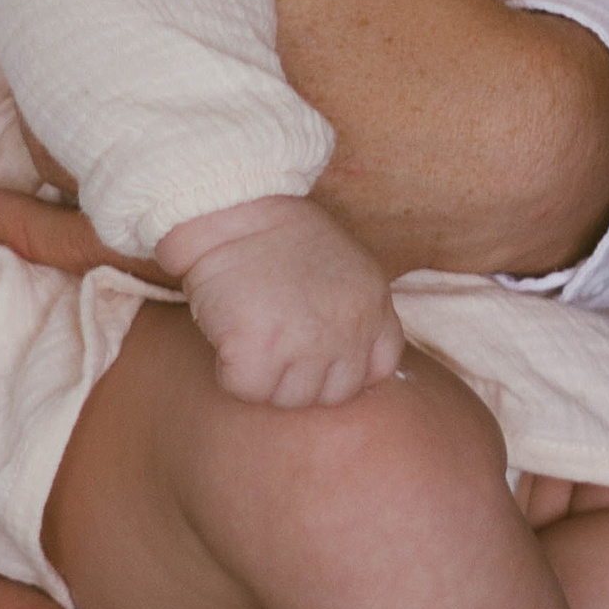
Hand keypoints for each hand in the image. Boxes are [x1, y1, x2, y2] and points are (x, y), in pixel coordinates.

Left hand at [0, 0, 608, 280]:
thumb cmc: (432, 22)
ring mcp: (202, 205)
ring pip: (74, 161)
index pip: (77, 0)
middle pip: (62, 83)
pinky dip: (45, 231)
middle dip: (17, 35)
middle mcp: (186, 134)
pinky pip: (108, 249)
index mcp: (200, 42)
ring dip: (25, 115)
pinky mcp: (227, 255)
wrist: (514, 152)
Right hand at [158, 196, 405, 408]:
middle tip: (273, 340)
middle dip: (300, 378)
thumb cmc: (279, 237)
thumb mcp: (344, 269)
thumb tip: (340, 364)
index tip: (316, 358)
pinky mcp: (260, 349)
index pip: (378, 370)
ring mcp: (308, 341)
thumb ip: (353, 313)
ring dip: (264, 377)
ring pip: (287, 399)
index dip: (343, 371)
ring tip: (252, 331)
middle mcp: (350, 328)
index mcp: (374, 305)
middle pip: (330, 395)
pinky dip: (231, 371)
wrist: (234, 209)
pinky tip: (230, 334)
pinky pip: (246, 389)